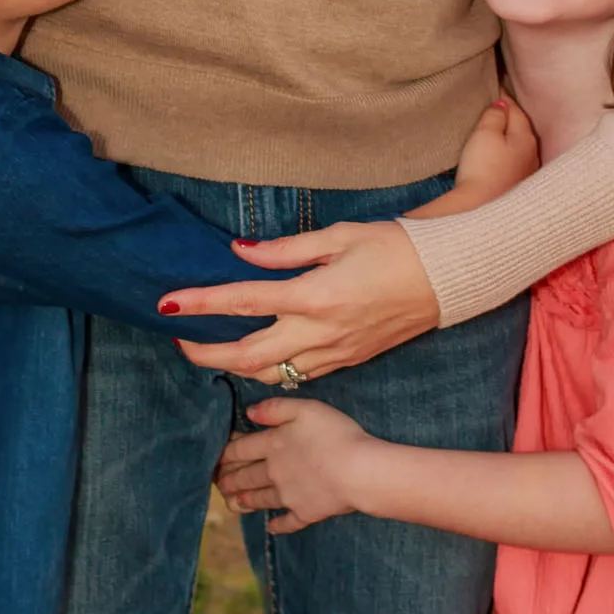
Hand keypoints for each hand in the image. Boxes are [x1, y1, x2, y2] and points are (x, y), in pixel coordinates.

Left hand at [162, 214, 438, 378]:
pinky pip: (296, 377)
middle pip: (246, 356)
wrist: (448, 281)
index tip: (165, 304)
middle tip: (179, 340)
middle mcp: (320, 332)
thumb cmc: (397, 248)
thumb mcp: (341, 236)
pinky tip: (254, 357)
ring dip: (232, 367)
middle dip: (204, 352)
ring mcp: (333, 354)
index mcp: (315, 295)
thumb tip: (241, 252)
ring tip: (209, 349)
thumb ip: (286, 249)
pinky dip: (266, 372)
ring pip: (268, 375)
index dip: (199, 304)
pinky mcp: (346, 362)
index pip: (242, 301)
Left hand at [217, 395, 380, 531]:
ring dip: (244, 501)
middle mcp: (275, 473)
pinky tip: (271, 527)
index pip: (242, 449)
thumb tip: (250, 412)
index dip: (226, 453)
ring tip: (232, 503)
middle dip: (229, 480)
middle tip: (217, 484)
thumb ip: (276, 408)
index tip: (214, 458)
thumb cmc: (335, 434)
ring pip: (261, 499)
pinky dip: (278, 525)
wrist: (358, 471)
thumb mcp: (306, 409)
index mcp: (274, 445)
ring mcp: (289, 496)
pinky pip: (288, 522)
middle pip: (246, 476)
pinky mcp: (306, 513)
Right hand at [420, 95, 540, 215]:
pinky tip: (498, 159)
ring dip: (509, 139)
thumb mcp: (485, 134)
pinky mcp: (517, 189)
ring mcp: (526, 173)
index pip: (516, 110)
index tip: (494, 89)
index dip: (504, 98)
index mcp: (526, 137)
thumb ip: (494, 115)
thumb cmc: (483, 168)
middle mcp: (532, 154)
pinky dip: (507, 156)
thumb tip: (501, 105)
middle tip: (494, 109)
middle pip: (521, 128)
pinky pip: (514, 164)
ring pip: (519, 147)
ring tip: (494, 133)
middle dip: (510, 118)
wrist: (480, 210)